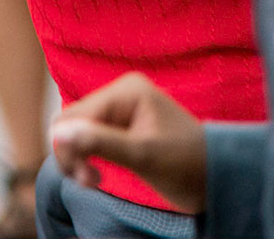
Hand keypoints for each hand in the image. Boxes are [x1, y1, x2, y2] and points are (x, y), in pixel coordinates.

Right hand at [49, 73, 207, 212]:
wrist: (214, 177)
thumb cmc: (186, 165)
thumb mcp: (143, 156)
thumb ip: (101, 143)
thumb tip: (59, 133)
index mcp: (126, 91)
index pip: (74, 117)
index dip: (70, 149)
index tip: (88, 181)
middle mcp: (120, 93)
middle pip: (70, 121)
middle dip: (72, 154)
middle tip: (90, 183)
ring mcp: (120, 109)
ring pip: (75, 131)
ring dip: (77, 158)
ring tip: (94, 181)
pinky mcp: (120, 126)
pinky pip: (88, 137)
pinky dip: (86, 158)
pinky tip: (98, 175)